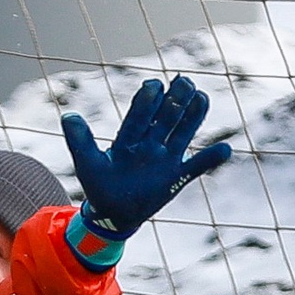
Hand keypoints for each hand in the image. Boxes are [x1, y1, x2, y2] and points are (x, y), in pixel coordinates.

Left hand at [59, 75, 233, 240]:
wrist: (113, 214)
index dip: (147, 100)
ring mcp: (165, 159)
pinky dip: (210, 160)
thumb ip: (80, 141)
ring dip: (192, 116)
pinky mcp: (176, 178)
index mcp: (129, 138)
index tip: (154, 85)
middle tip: (184, 80)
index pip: (140, 114)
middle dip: (174, 100)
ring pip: (182, 133)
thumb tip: (68, 115)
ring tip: (201, 96)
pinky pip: (196, 167)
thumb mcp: (87, 164)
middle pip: (165, 117)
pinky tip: (226, 150)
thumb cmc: (100, 185)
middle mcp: (150, 144)